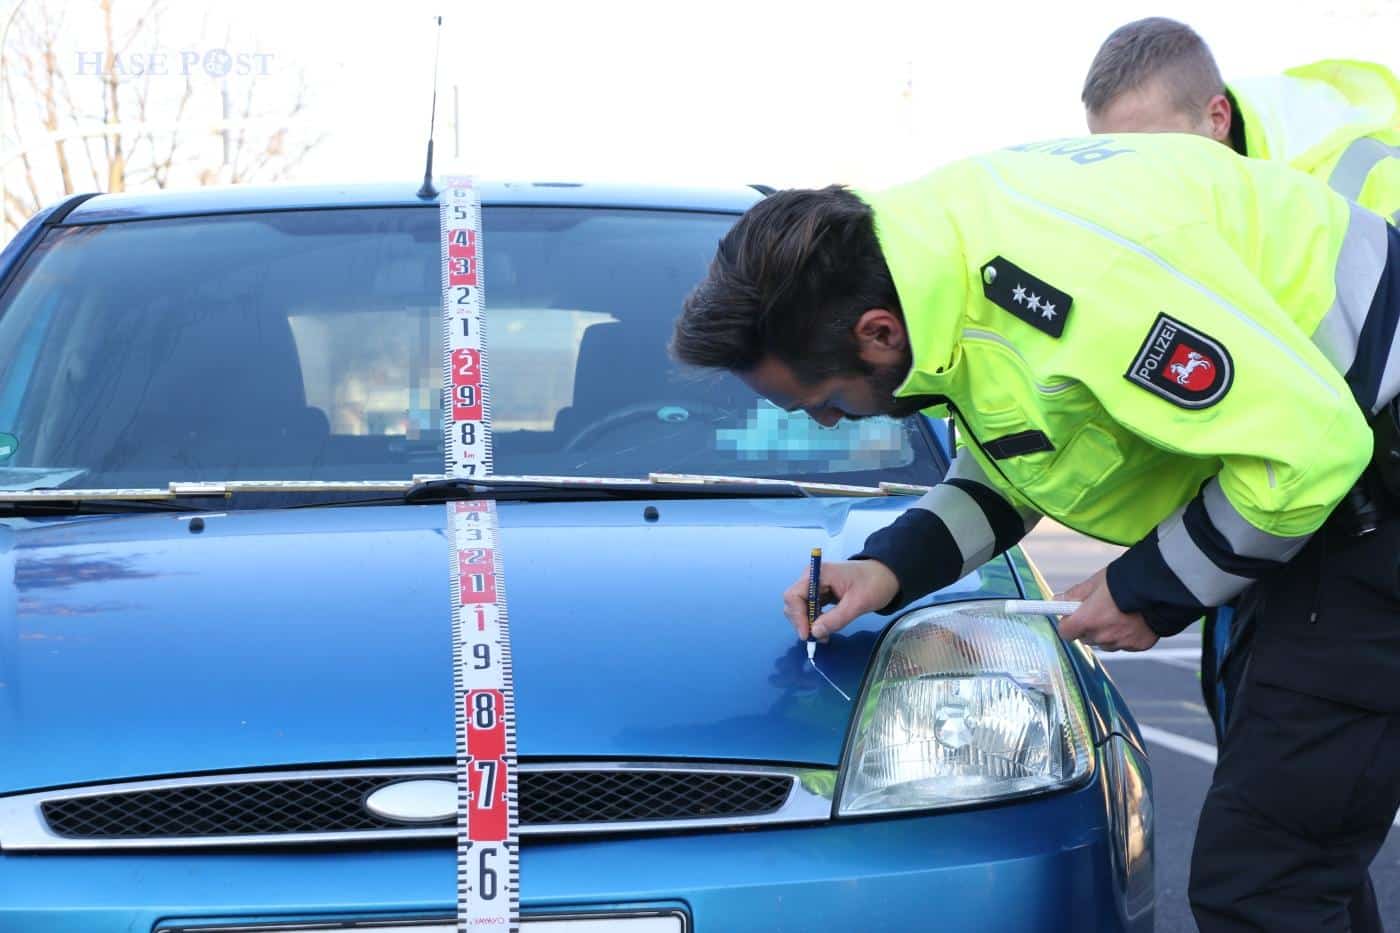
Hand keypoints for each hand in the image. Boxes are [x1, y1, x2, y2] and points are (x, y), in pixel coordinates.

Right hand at [782, 559, 898, 639]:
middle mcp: (812, 578)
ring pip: (800, 608)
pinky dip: (815, 621)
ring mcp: (815, 585)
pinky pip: (810, 609)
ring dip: (808, 624)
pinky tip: (825, 630)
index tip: (807, 635)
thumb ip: (836, 618)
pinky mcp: (821, 593)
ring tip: (824, 637)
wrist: (887, 575)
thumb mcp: (858, 603)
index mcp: (818, 574)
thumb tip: (815, 633)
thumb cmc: (875, 584)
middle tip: (819, 639)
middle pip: (794, 603)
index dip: (797, 617)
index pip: (794, 595)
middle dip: (802, 622)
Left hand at [1056, 568, 1158, 651]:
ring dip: (1107, 633)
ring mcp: (1121, 643)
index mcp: (1087, 620)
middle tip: (1099, 610)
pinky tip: (1134, 620)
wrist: (1160, 587)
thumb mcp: (1096, 582)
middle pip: (1086, 638)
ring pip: (1106, 643)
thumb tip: (1058, 600)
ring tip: (1120, 613)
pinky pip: (1125, 644)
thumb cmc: (1127, 581)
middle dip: (1089, 626)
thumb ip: (1075, 594)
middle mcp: (1103, 636)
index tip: (1071, 616)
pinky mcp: (1138, 646)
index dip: (1068, 623)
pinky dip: (1126, 636)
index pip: (1065, 632)